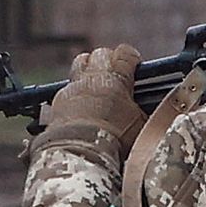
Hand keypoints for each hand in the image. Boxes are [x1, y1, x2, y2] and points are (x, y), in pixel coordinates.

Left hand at [37, 44, 142, 159]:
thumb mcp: (140, 124)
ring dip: (88, 70)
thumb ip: (141, 107)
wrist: (81, 153)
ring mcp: (73, 87)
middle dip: (108, 61)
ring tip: (95, 84)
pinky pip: (67, 88)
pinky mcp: (58, 100)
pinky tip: (80, 107)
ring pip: (80, 64)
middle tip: (115, 75)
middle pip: (100, 54)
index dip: (131, 58)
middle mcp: (92, 77)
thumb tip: (147, 105)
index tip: (134, 65)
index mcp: (116, 78)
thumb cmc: (115, 140)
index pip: (125, 53)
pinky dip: (75, 94)